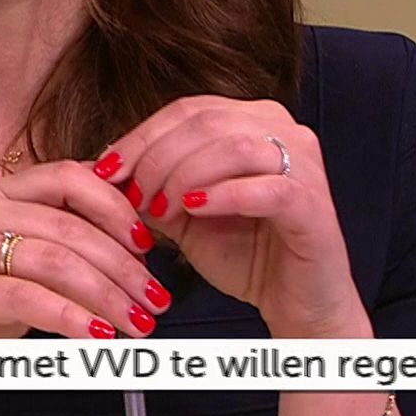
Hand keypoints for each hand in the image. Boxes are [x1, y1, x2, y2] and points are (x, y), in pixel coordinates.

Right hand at [0, 161, 170, 370]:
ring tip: (138, 326)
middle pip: (70, 224)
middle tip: (156, 300)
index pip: (65, 176)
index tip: (146, 242)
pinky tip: (99, 337)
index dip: (114, 205)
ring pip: (58, 259)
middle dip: (124, 265)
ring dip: (109, 295)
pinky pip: (31, 298)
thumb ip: (42, 248)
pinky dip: (74, 318)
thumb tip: (119, 256)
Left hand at [94, 97, 366, 337]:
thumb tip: (100, 167)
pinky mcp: (315, 205)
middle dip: (157, 157)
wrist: (294, 305)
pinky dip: (223, 195)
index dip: (141, 137)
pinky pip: (269, 187)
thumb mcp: (184, 213)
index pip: (187, 110)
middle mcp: (284, 130)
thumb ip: (150, 185)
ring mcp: (306, 165)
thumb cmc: (244, 253)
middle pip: (206, 121)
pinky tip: (193, 210)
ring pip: (235, 146)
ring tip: (159, 209)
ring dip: (184, 175)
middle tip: (132, 194)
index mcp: (254, 120)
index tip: (105, 170)